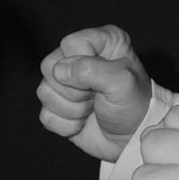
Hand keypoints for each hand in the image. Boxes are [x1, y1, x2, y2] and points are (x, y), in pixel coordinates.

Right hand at [38, 26, 151, 159]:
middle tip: (96, 96)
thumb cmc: (134, 105)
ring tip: (92, 108)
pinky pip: (45, 115)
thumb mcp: (122, 82)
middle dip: (74, 90)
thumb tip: (59, 70)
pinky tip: (83, 121)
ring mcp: (65, 82)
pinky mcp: (57, 106)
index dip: (81, 65)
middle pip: (50, 66)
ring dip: (72, 109)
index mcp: (100, 41)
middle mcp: (79, 56)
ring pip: (44, 91)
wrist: (132, 139)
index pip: (71, 44)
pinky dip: (67, 125)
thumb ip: (92, 70)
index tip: (102, 80)